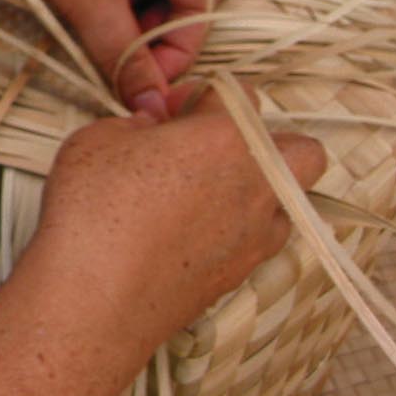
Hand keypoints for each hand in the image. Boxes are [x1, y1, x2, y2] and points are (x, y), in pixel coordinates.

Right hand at [30, 84, 326, 352]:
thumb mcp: (97, 139)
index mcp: (226, 140)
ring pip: (287, 202)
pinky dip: (237, 230)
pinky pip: (259, 241)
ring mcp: (255, 237)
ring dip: (258, 189)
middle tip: (210, 148)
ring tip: (202, 193)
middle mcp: (256, 187)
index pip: (242, 95)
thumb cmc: (91, 211)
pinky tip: (189, 232)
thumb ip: (134, 125)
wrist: (93, 299)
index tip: (169, 112)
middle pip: (303, 151)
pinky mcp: (240, 276)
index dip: (202, 97)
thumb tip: (150, 130)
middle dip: (267, 142)